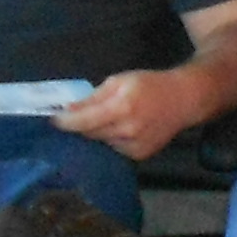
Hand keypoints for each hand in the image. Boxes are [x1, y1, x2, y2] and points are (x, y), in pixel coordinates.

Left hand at [53, 68, 198, 160]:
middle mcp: (127, 130)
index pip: (83, 121)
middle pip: (90, 134)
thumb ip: (93, 96)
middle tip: (73, 117)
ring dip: (97, 133)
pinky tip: (121, 129)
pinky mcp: (140, 156)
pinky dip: (112, 140)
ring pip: (101, 143)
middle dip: (80, 126)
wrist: (184, 100)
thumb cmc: (150, 84)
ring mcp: (135, 146)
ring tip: (105, 119)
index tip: (52, 120)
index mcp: (122, 107)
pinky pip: (115, 149)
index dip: (65, 122)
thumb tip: (68, 109)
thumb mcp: (119, 81)